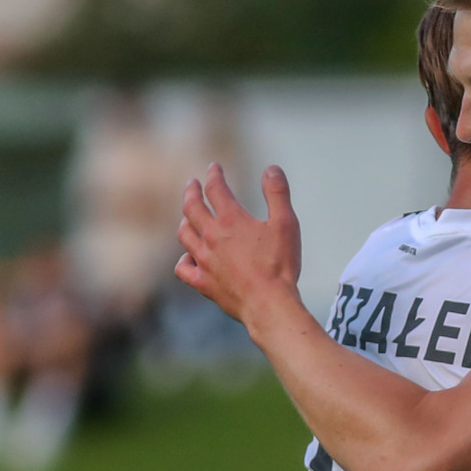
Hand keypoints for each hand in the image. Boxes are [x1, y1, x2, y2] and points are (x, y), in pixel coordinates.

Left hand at [176, 164, 301, 330]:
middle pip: (192, 207)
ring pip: (184, 235)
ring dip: (185, 221)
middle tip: (193, 184)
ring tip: (188, 217)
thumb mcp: (286, 223)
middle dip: (192, 192)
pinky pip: (183, 268)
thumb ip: (278, 193)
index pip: (216, 188)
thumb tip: (271, 168)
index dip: (214, 174)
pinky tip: (189, 257)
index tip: (214, 167)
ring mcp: (204, 260)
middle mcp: (211, 236)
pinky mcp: (203, 282)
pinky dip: (183, 259)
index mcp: (230, 219)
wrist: (268, 304)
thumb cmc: (280, 264)